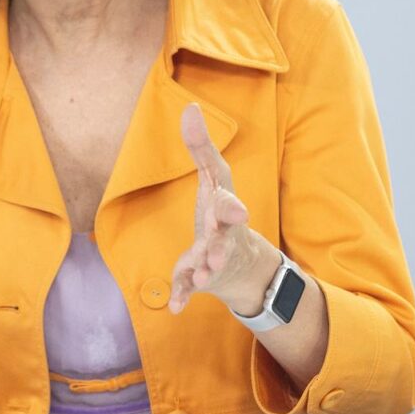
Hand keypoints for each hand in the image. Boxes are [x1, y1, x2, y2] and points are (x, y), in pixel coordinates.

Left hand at [168, 103, 278, 315]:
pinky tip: (175, 307)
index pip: (229, 204)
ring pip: (210, 265)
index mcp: (225, 208)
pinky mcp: (200, 277)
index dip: (230, 208)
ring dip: (204, 270)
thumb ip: (200, 146)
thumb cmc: (220, 210)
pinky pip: (191, 288)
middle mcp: (223, 235)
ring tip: (199, 275)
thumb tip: (189, 106)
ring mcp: (213, 258)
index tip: (233, 210)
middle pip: (224, 239)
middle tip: (215, 253)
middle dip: (220, 245)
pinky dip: (183, 296)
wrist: (239, 262)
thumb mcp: (213, 177)